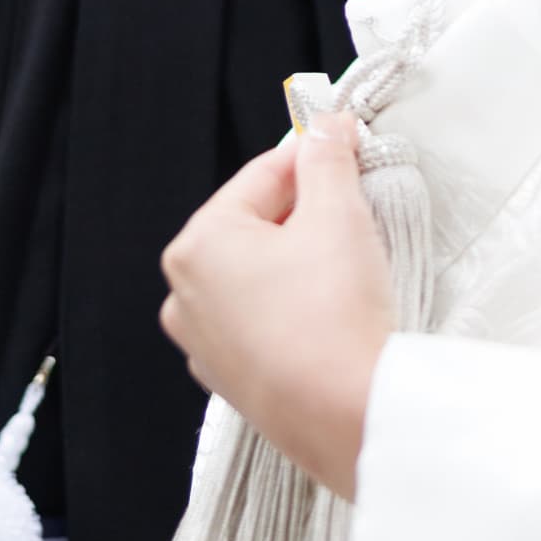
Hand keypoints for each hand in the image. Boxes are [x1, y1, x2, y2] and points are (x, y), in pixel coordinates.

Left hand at [160, 113, 393, 500]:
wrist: (350, 416)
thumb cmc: (335, 316)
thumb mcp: (337, 214)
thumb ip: (327, 158)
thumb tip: (325, 125)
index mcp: (197, 246)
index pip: (262, 178)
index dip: (313, 159)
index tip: (347, 149)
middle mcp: (185, 296)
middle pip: (256, 226)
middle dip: (307, 214)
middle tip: (355, 216)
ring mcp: (205, 345)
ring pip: (259, 276)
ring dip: (301, 262)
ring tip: (346, 271)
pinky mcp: (233, 381)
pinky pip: (263, 322)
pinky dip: (293, 309)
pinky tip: (330, 316)